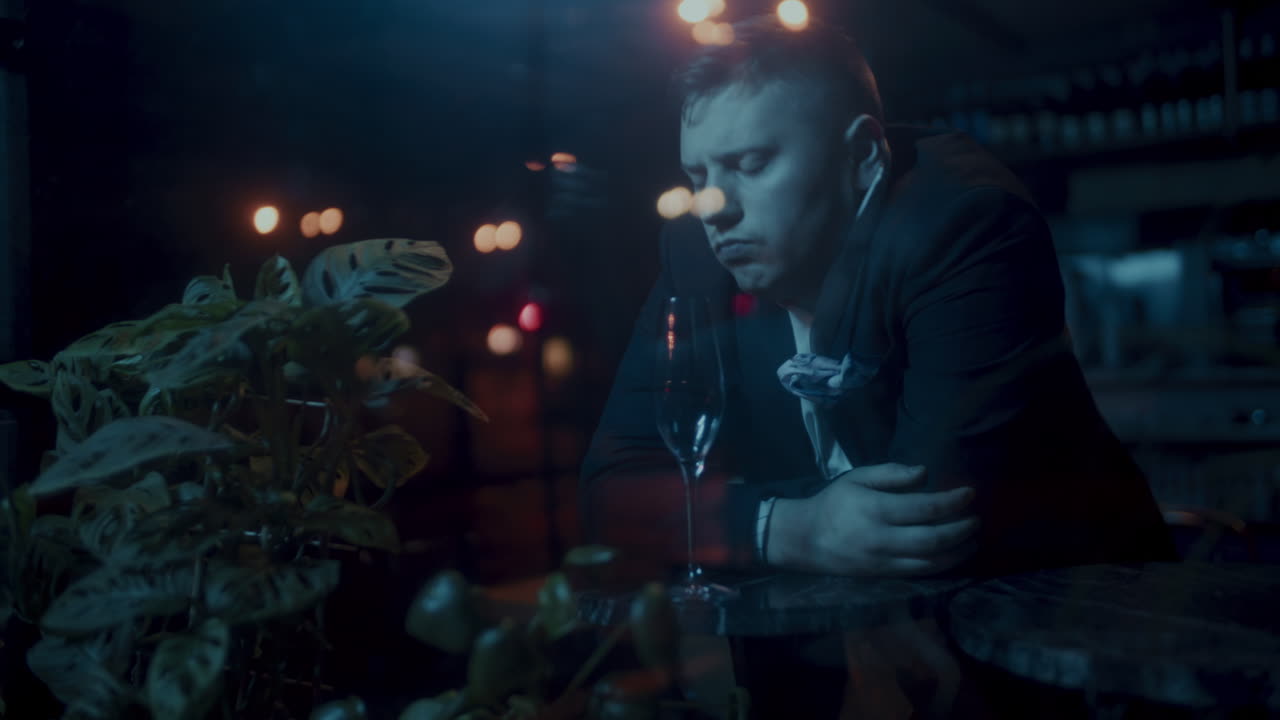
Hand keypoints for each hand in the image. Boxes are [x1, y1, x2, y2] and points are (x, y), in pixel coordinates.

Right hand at [767, 463, 978, 575]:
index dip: (953, 501)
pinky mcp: (886, 575)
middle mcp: (883, 538)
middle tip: (977, 519)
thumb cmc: (834, 503)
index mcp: (876, 509)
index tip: (970, 493)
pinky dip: (944, 565)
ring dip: (959, 551)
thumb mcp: (857, 478)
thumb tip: (925, 473)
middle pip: (934, 539)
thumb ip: (891, 474)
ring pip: (932, 562)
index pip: (925, 508)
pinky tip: (955, 554)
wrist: (806, 539)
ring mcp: (885, 561)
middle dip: (962, 529)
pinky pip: (921, 573)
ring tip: (974, 539)